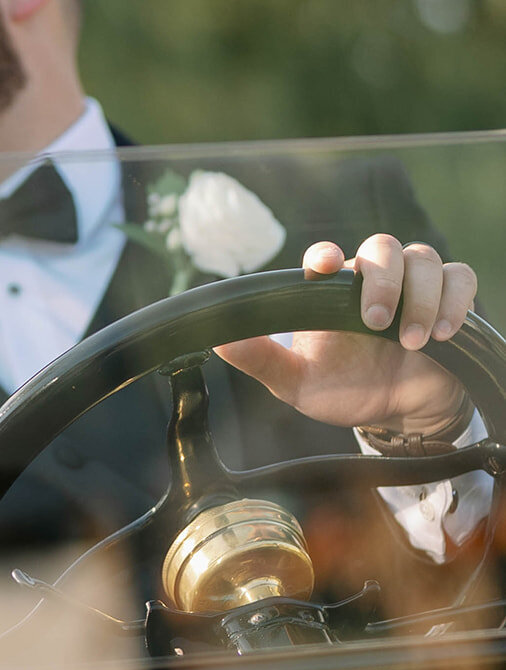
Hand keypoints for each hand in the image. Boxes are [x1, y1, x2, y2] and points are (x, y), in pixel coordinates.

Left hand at [215, 235, 478, 435]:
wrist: (395, 413)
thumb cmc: (344, 390)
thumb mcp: (296, 384)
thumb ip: (261, 361)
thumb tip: (217, 341)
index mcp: (332, 295)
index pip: (326, 258)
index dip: (324, 255)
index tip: (321, 266)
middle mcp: (372, 281)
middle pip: (382, 248)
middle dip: (380, 280)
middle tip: (375, 322)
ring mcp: (412, 287)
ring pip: (424, 260)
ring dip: (419, 296)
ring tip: (412, 341)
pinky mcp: (447, 300)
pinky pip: (461, 279)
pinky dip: (455, 300)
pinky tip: (442, 332)